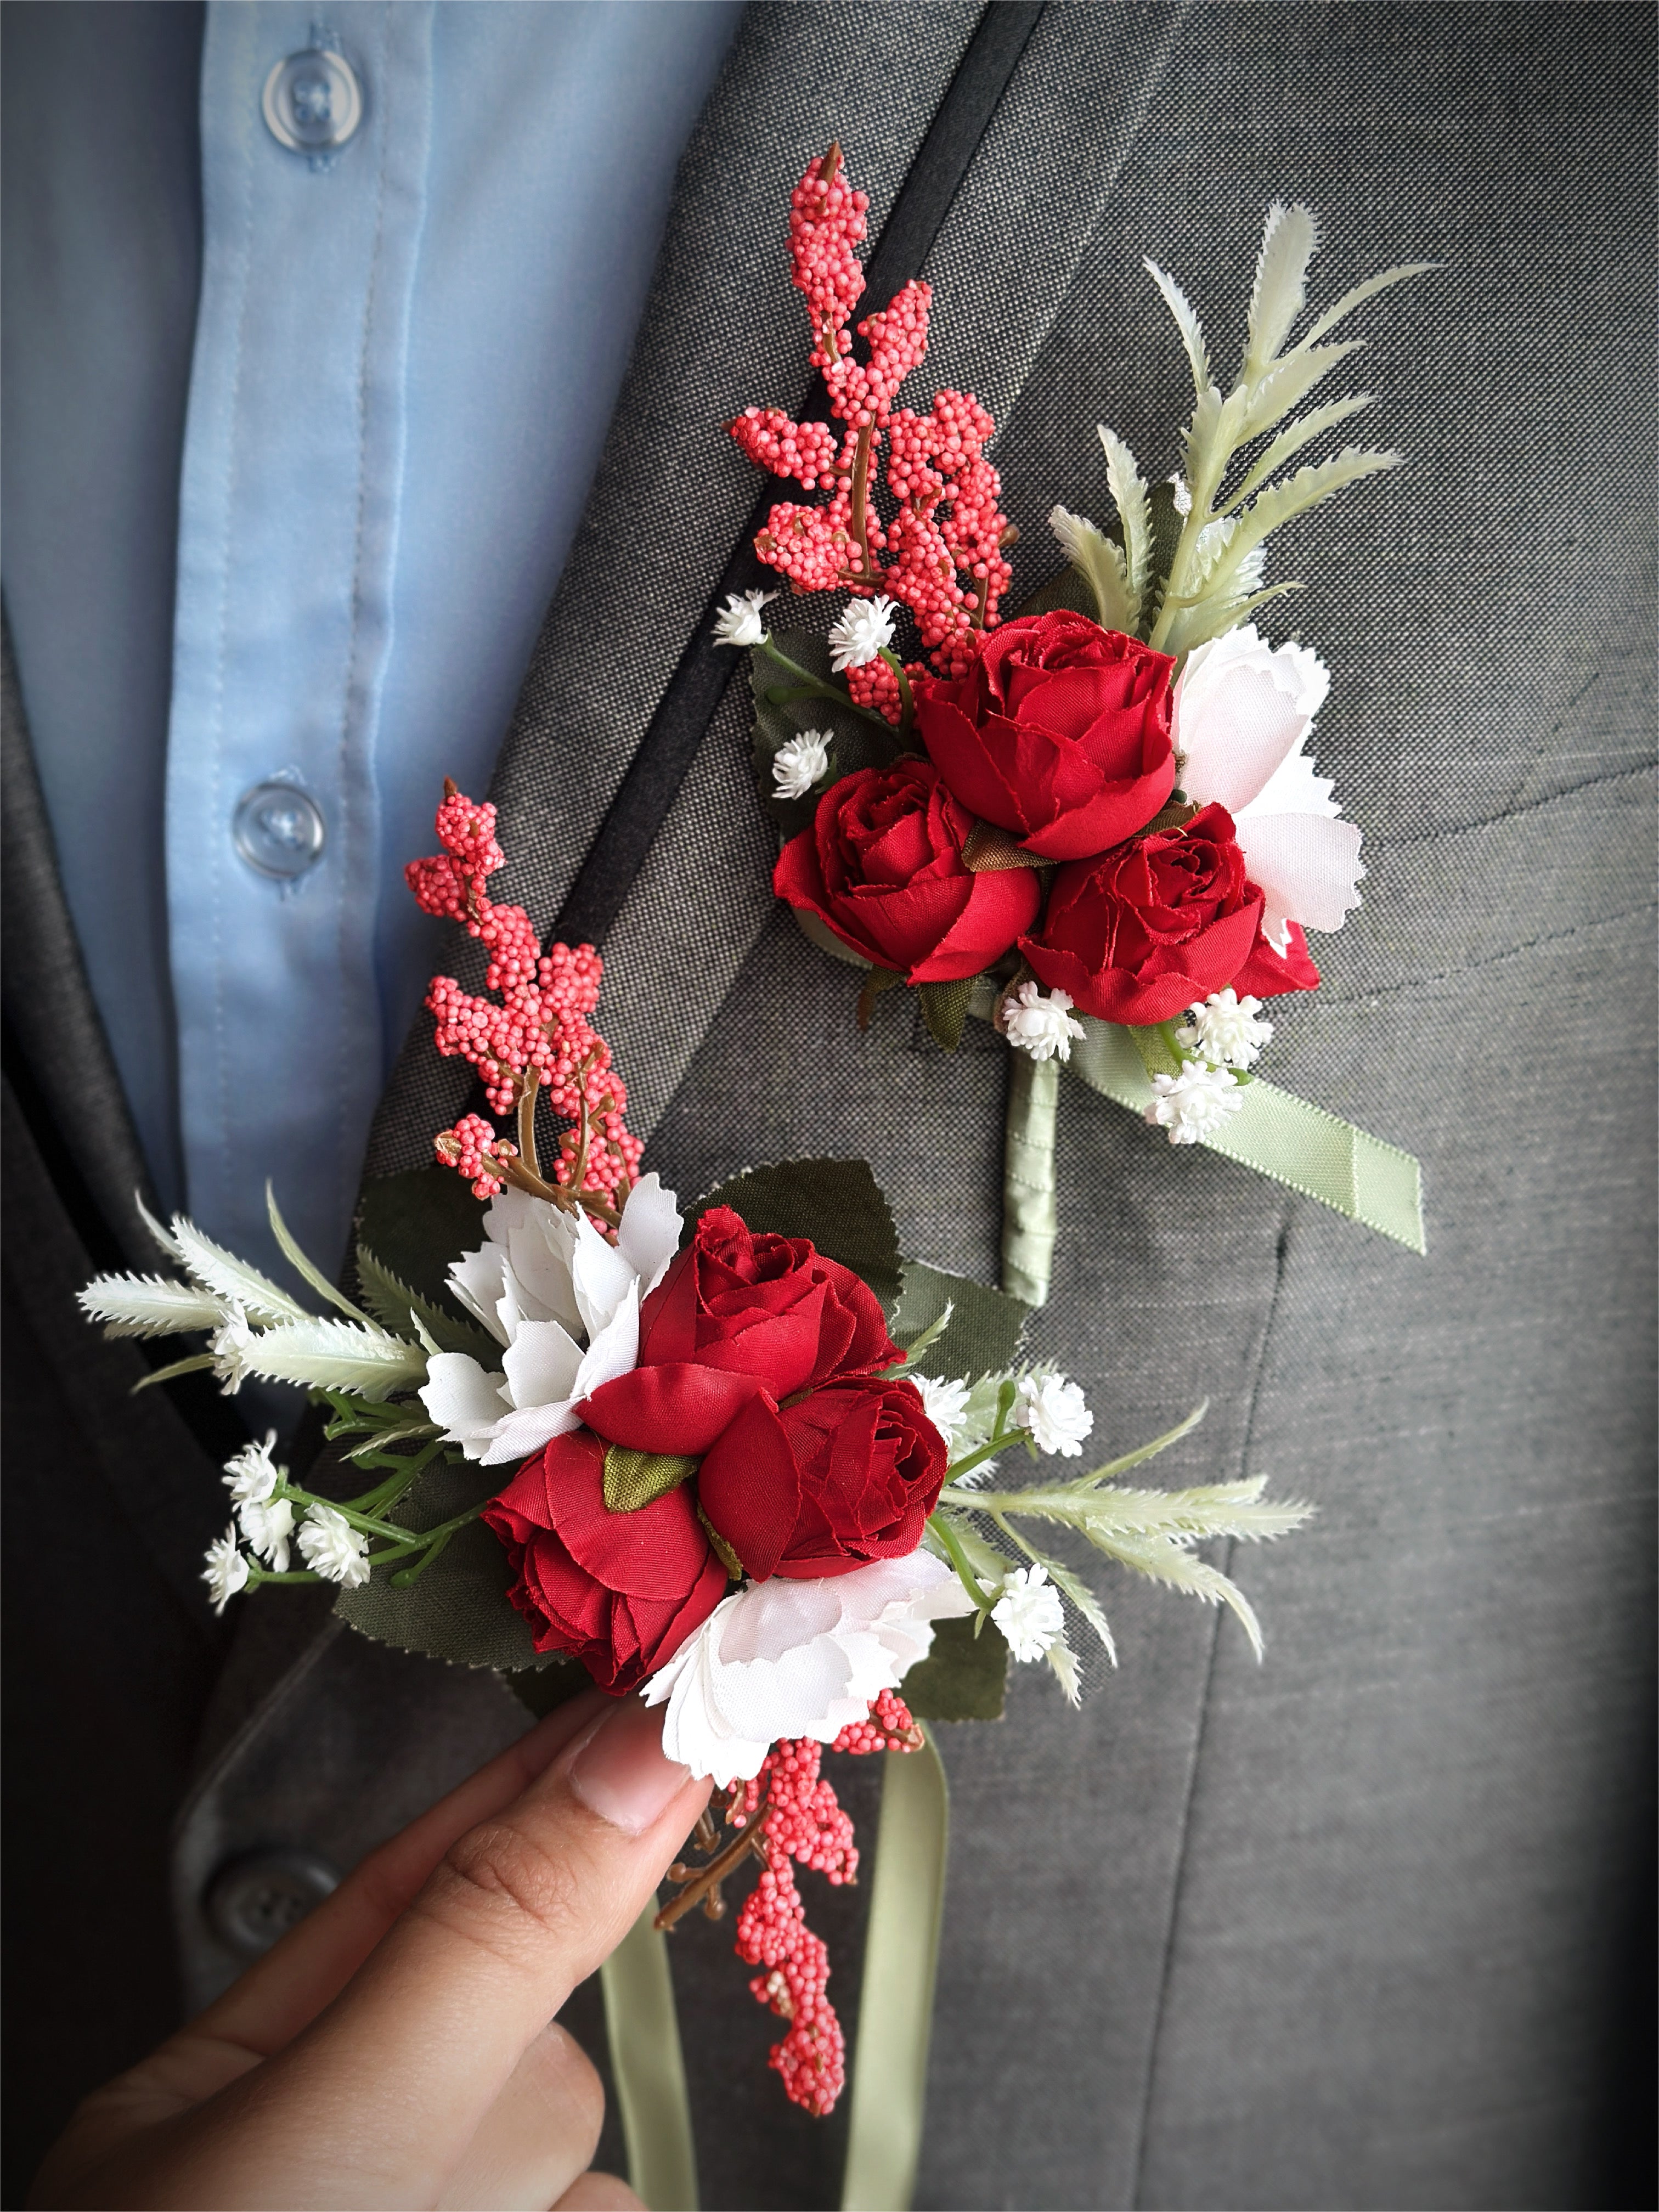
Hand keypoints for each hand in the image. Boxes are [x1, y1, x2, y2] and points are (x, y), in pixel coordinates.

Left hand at [33, 1691, 710, 2210]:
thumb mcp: (325, 2134)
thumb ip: (490, 1941)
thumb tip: (641, 1748)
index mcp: (241, 2088)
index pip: (431, 1881)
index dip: (548, 1778)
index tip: (678, 1675)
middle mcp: (334, 2170)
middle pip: (527, 2057)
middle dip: (511, 2116)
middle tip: (416, 2207)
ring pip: (578, 2179)